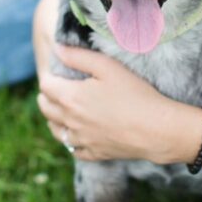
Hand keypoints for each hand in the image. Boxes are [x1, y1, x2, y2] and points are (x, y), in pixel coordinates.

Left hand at [37, 44, 181, 163]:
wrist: (156, 129)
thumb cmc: (134, 93)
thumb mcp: (107, 66)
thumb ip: (78, 56)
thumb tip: (56, 49)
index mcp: (71, 97)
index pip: (45, 86)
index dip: (48, 76)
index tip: (55, 71)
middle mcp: (71, 121)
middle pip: (46, 109)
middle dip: (46, 96)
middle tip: (53, 88)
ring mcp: (82, 140)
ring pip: (56, 131)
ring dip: (53, 119)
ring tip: (58, 110)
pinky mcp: (95, 153)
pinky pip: (74, 149)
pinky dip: (71, 140)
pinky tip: (76, 134)